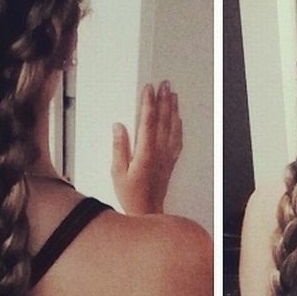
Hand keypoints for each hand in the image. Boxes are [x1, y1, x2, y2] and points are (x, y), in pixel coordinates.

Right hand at [111, 81, 182, 214]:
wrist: (147, 210)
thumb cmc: (131, 194)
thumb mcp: (117, 172)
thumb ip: (119, 147)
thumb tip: (119, 127)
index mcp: (145, 153)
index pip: (148, 122)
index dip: (148, 103)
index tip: (149, 89)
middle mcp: (159, 152)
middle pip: (163, 120)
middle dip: (164, 100)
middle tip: (164, 85)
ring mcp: (167, 157)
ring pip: (173, 128)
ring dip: (173, 109)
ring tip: (173, 95)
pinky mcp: (170, 161)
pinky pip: (178, 140)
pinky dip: (179, 126)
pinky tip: (178, 118)